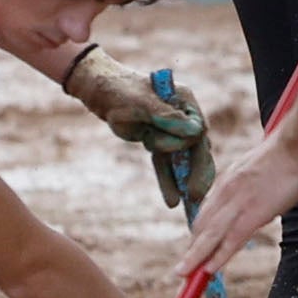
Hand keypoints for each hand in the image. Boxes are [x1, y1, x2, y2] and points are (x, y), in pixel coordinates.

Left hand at [64, 47, 218, 216]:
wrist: (100, 92)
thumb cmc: (120, 91)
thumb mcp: (141, 103)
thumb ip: (166, 117)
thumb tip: (194, 132)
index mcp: (185, 101)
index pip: (197, 128)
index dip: (194, 147)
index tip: (188, 161)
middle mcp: (183, 117)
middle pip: (195, 147)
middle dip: (196, 172)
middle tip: (196, 194)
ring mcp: (172, 131)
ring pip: (181, 160)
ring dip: (183, 182)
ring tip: (189, 206)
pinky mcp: (159, 142)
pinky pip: (166, 166)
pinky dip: (168, 182)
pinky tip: (172, 201)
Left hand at [184, 132, 297, 281]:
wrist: (297, 145)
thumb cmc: (287, 154)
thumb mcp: (258, 169)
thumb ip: (251, 185)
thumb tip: (258, 200)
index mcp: (227, 181)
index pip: (207, 212)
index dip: (199, 233)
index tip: (196, 246)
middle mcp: (225, 192)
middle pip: (202, 226)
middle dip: (193, 249)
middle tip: (183, 268)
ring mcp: (236, 204)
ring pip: (209, 237)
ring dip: (196, 258)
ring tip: (184, 275)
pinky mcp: (252, 214)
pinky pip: (230, 241)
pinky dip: (219, 257)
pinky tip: (210, 270)